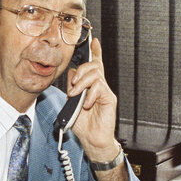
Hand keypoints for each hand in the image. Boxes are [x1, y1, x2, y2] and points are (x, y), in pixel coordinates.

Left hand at [67, 38, 128, 180]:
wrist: (92, 140)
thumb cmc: (83, 124)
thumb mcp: (72, 103)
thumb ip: (72, 88)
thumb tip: (71, 74)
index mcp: (91, 86)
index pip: (95, 65)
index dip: (95, 51)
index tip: (94, 40)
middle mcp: (100, 86)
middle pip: (93, 66)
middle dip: (81, 71)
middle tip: (72, 86)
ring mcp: (105, 92)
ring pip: (95, 74)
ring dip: (82, 83)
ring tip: (76, 95)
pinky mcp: (109, 99)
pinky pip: (99, 88)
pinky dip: (90, 95)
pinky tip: (86, 104)